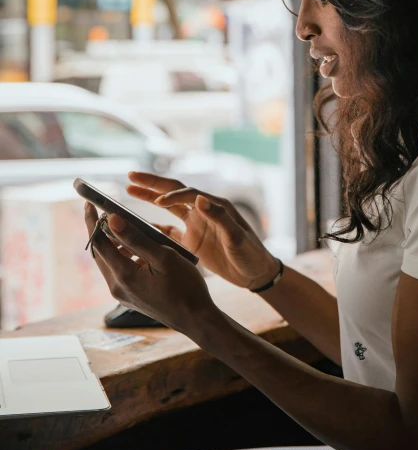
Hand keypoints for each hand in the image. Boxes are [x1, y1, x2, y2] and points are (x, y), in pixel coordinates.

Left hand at [84, 203, 218, 339]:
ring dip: (114, 243)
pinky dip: (124, 255)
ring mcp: (123, 294)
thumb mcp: (164, 257)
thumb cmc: (186, 288)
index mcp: (124, 276)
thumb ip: (136, 238)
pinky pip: (120, 270)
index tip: (89, 202)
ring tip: (127, 227)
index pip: (98, 243)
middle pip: (100, 252)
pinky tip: (140, 249)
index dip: (92, 221)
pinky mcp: (131, 296)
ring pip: (110, 261)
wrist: (197, 320)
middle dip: (99, 230)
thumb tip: (111, 219)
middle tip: (103, 210)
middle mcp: (117, 287)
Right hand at [126, 172, 279, 290]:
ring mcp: (196, 226)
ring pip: (167, 208)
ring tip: (129, 190)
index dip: (172, 196)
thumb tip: (200, 198)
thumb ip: (220, 218)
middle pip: (173, 191)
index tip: (158, 203)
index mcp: (214, 206)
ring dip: (149, 198)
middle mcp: (202, 211)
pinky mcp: (191, 241)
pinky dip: (153, 227)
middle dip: (152, 184)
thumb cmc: (250, 253)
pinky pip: (168, 231)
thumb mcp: (236, 237)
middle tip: (131, 176)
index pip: (188, 194)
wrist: (255, 273)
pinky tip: (137, 226)